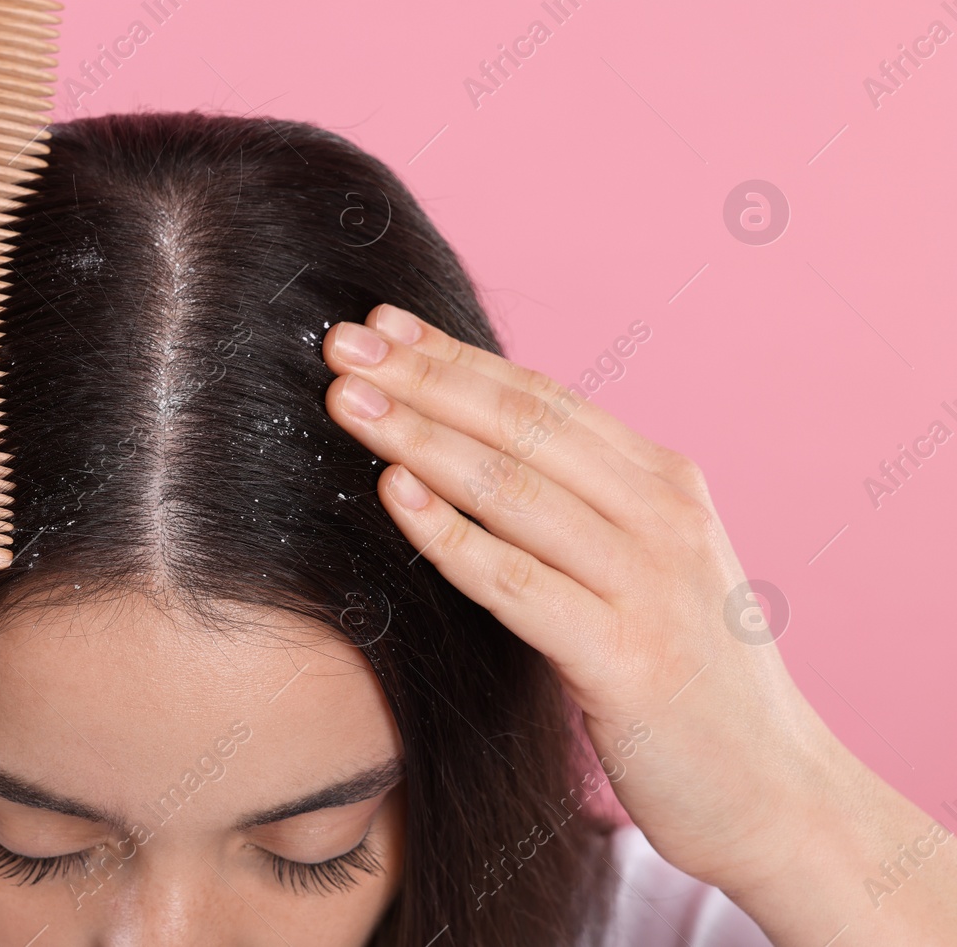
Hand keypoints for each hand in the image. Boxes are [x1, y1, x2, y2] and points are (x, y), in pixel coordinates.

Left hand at [320, 303, 956, 940]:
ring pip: (514, 491)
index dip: (455, 357)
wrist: (777, 793)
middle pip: (522, 427)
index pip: (542, 399)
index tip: (380, 325)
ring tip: (346, 403)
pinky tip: (393, 494)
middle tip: (341, 346)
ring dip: (420, 439)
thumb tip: (467, 446)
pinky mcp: (627, 661)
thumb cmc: (684, 674)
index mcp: (664, 483)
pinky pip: (519, 584)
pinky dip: (451, 535)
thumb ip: (576, 506)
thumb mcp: (643, 565)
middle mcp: (663, 517)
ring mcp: (650, 586)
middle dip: (424, 379)